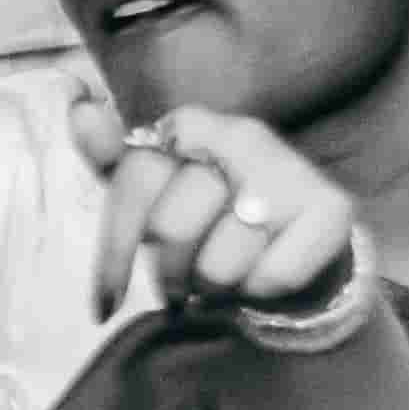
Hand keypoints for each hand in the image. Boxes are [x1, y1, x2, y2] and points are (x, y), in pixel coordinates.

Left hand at [67, 93, 369, 326]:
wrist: (297, 255)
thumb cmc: (210, 224)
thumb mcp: (152, 194)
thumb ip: (112, 157)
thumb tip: (77, 105)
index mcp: (189, 127)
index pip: (132, 182)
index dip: (113, 253)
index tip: (103, 304)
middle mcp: (242, 135)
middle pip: (171, 229)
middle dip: (168, 275)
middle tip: (183, 284)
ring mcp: (289, 168)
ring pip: (220, 262)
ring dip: (215, 288)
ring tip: (224, 280)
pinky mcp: (331, 207)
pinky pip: (273, 275)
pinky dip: (260, 292)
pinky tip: (261, 282)